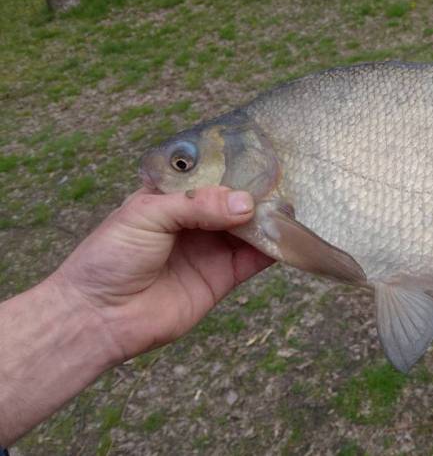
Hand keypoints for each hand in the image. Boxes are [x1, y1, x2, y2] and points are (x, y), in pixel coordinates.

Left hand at [54, 187, 273, 362]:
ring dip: (269, 219)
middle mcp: (195, 221)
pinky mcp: (222, 278)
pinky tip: (288, 236)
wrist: (99, 317)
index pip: (210, 176)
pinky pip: (254, 260)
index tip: (262, 157)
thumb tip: (246, 204)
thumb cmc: (110, 256)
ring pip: (249, 228)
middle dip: (258, 192)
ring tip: (290, 207)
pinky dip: (273, 249)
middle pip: (235, 201)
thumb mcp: (147, 214)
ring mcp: (211, 249)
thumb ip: (198, 205)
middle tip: (284, 181)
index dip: (233, 167)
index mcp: (172, 197)